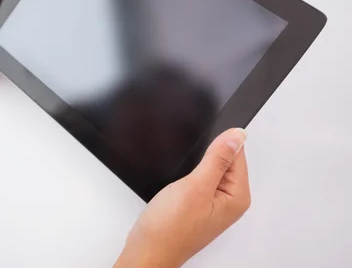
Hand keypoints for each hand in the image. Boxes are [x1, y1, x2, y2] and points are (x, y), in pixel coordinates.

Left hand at [0, 0, 22, 115]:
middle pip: (26, 6)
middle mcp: (4, 15)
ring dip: (23, 24)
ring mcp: (8, 33)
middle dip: (28, 4)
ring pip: (27, 26)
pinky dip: (21, 42)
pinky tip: (11, 39)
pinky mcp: (10, 50)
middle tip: (18, 3)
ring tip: (6, 24)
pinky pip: (22, 45)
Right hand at [114, 128, 250, 267]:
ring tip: (182, 183)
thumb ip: (218, 159)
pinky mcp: (196, 204)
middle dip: (205, 157)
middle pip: (224, 160)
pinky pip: (197, 179)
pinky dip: (186, 176)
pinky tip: (177, 185)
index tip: (201, 151)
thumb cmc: (170, 229)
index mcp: (237, 196)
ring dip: (194, 167)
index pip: (237, 154)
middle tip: (188, 175)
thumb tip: (237, 135)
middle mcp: (228, 200)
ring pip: (208, 168)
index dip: (218, 145)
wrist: (147, 250)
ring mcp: (211, 203)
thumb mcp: (196, 187)